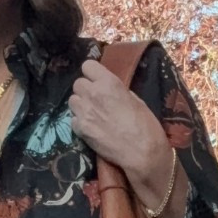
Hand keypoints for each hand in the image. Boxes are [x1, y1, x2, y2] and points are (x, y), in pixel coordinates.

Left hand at [69, 58, 176, 207]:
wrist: (141, 152)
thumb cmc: (145, 124)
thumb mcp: (134, 99)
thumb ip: (116, 90)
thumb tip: (107, 89)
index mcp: (109, 82)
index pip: (87, 66)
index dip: (92, 74)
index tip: (96, 81)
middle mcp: (93, 93)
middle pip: (77, 83)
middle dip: (85, 90)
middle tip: (95, 99)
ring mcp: (84, 112)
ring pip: (72, 100)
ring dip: (80, 105)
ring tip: (91, 113)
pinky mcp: (80, 129)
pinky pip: (72, 119)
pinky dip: (80, 122)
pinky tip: (91, 128)